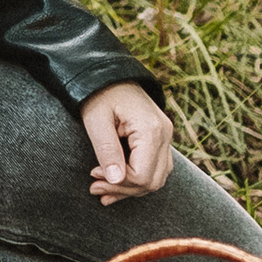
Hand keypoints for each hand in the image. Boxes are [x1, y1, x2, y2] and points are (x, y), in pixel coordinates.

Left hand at [82, 83, 174, 202]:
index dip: (119, 183)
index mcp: (151, 129)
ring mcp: (166, 137)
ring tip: (102, 188)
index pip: (143, 175)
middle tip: (95, 187)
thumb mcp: (96, 120)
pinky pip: (156, 167)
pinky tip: (116, 183)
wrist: (109, 73)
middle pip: (153, 181)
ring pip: (157, 178)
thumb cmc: (100, 94)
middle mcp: (165, 134)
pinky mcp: (161, 138)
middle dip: (124, 189)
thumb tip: (115, 180)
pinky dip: (138, 179)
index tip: (95, 176)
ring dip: (130, 188)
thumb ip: (107, 149)